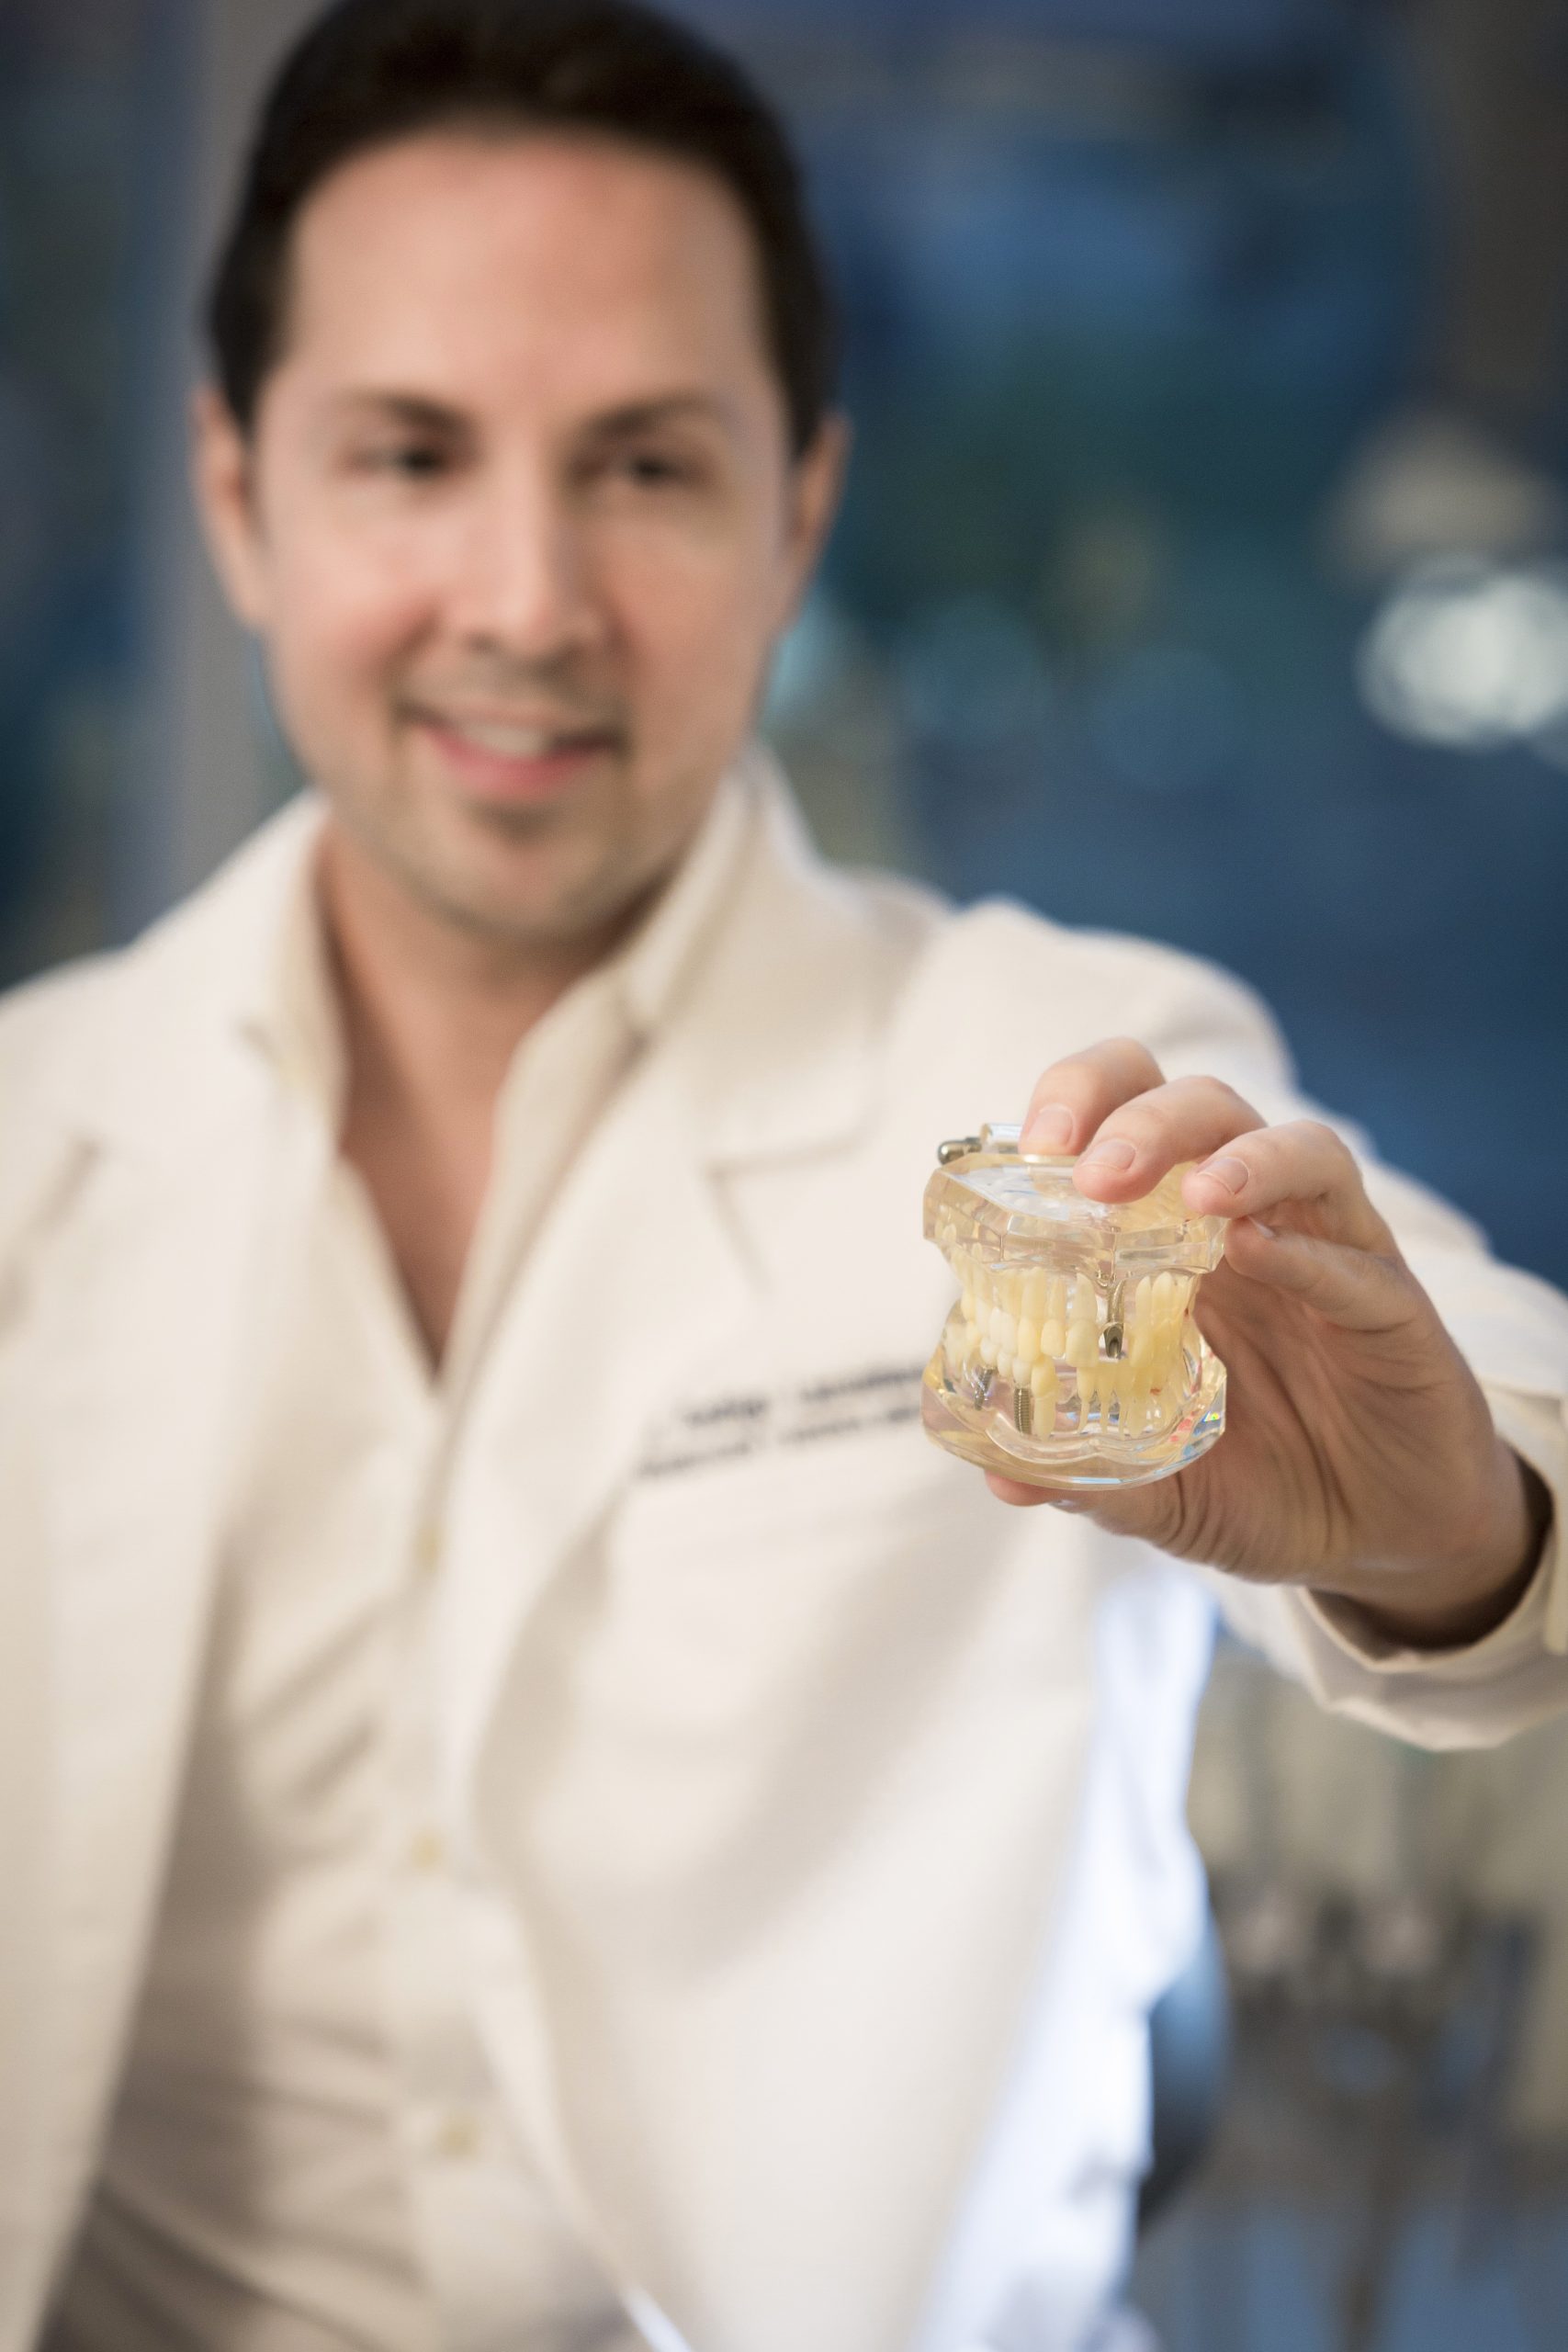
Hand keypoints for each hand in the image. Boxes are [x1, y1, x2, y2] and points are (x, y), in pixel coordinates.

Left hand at [989, 1040, 1550, 1646]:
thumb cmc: (1258, 1484)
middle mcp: (1249, 1223)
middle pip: (1203, 1107)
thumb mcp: (1159, 1487)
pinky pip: (1357, 1259)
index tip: (1032, 1148)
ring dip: (1240, 1157)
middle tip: (1096, 1176)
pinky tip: (1260, 1253)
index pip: (1123, 1117)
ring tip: (1199, 1197)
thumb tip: (1000, 1477)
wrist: (1378, 1541)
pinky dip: (1307, 1251)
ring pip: (1300, 1151)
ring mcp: (1330, 1255)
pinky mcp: (1395, 1307)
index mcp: (1171, 1241)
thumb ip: (1088, 1473)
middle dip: (1144, 1119)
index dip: (1078, 1103)